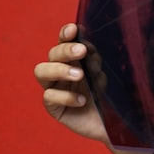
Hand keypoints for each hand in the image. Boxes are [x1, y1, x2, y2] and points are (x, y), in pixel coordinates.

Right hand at [33, 23, 108, 143]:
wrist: (110, 125)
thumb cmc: (105, 98)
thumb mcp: (102, 77)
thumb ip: (93, 62)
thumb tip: (87, 48)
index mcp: (72, 60)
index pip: (63, 42)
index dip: (65, 34)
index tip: (74, 29)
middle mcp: (59, 71)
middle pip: (52, 54)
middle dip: (65, 50)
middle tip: (80, 51)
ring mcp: (53, 88)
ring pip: (42, 71)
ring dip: (60, 70)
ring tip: (79, 75)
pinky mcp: (52, 106)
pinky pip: (50, 97)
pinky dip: (67, 97)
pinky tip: (82, 101)